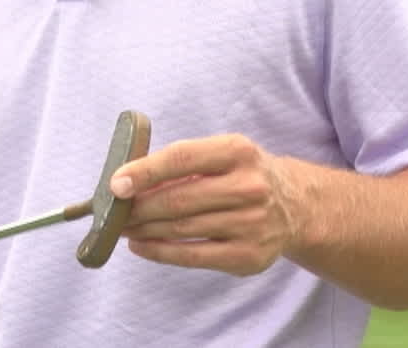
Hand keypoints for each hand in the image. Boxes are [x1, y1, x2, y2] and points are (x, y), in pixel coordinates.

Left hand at [109, 133, 301, 275]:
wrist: (295, 206)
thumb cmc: (241, 175)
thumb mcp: (221, 154)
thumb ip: (180, 164)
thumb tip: (126, 182)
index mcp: (237, 151)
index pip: (181, 158)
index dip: (144, 171)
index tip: (115, 184)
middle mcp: (248, 187)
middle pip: (178, 199)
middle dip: (137, 207)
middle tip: (111, 212)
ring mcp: (251, 224)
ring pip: (181, 229)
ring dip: (143, 229)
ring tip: (121, 227)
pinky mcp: (248, 256)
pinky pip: (192, 256)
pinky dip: (159, 252)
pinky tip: (140, 245)